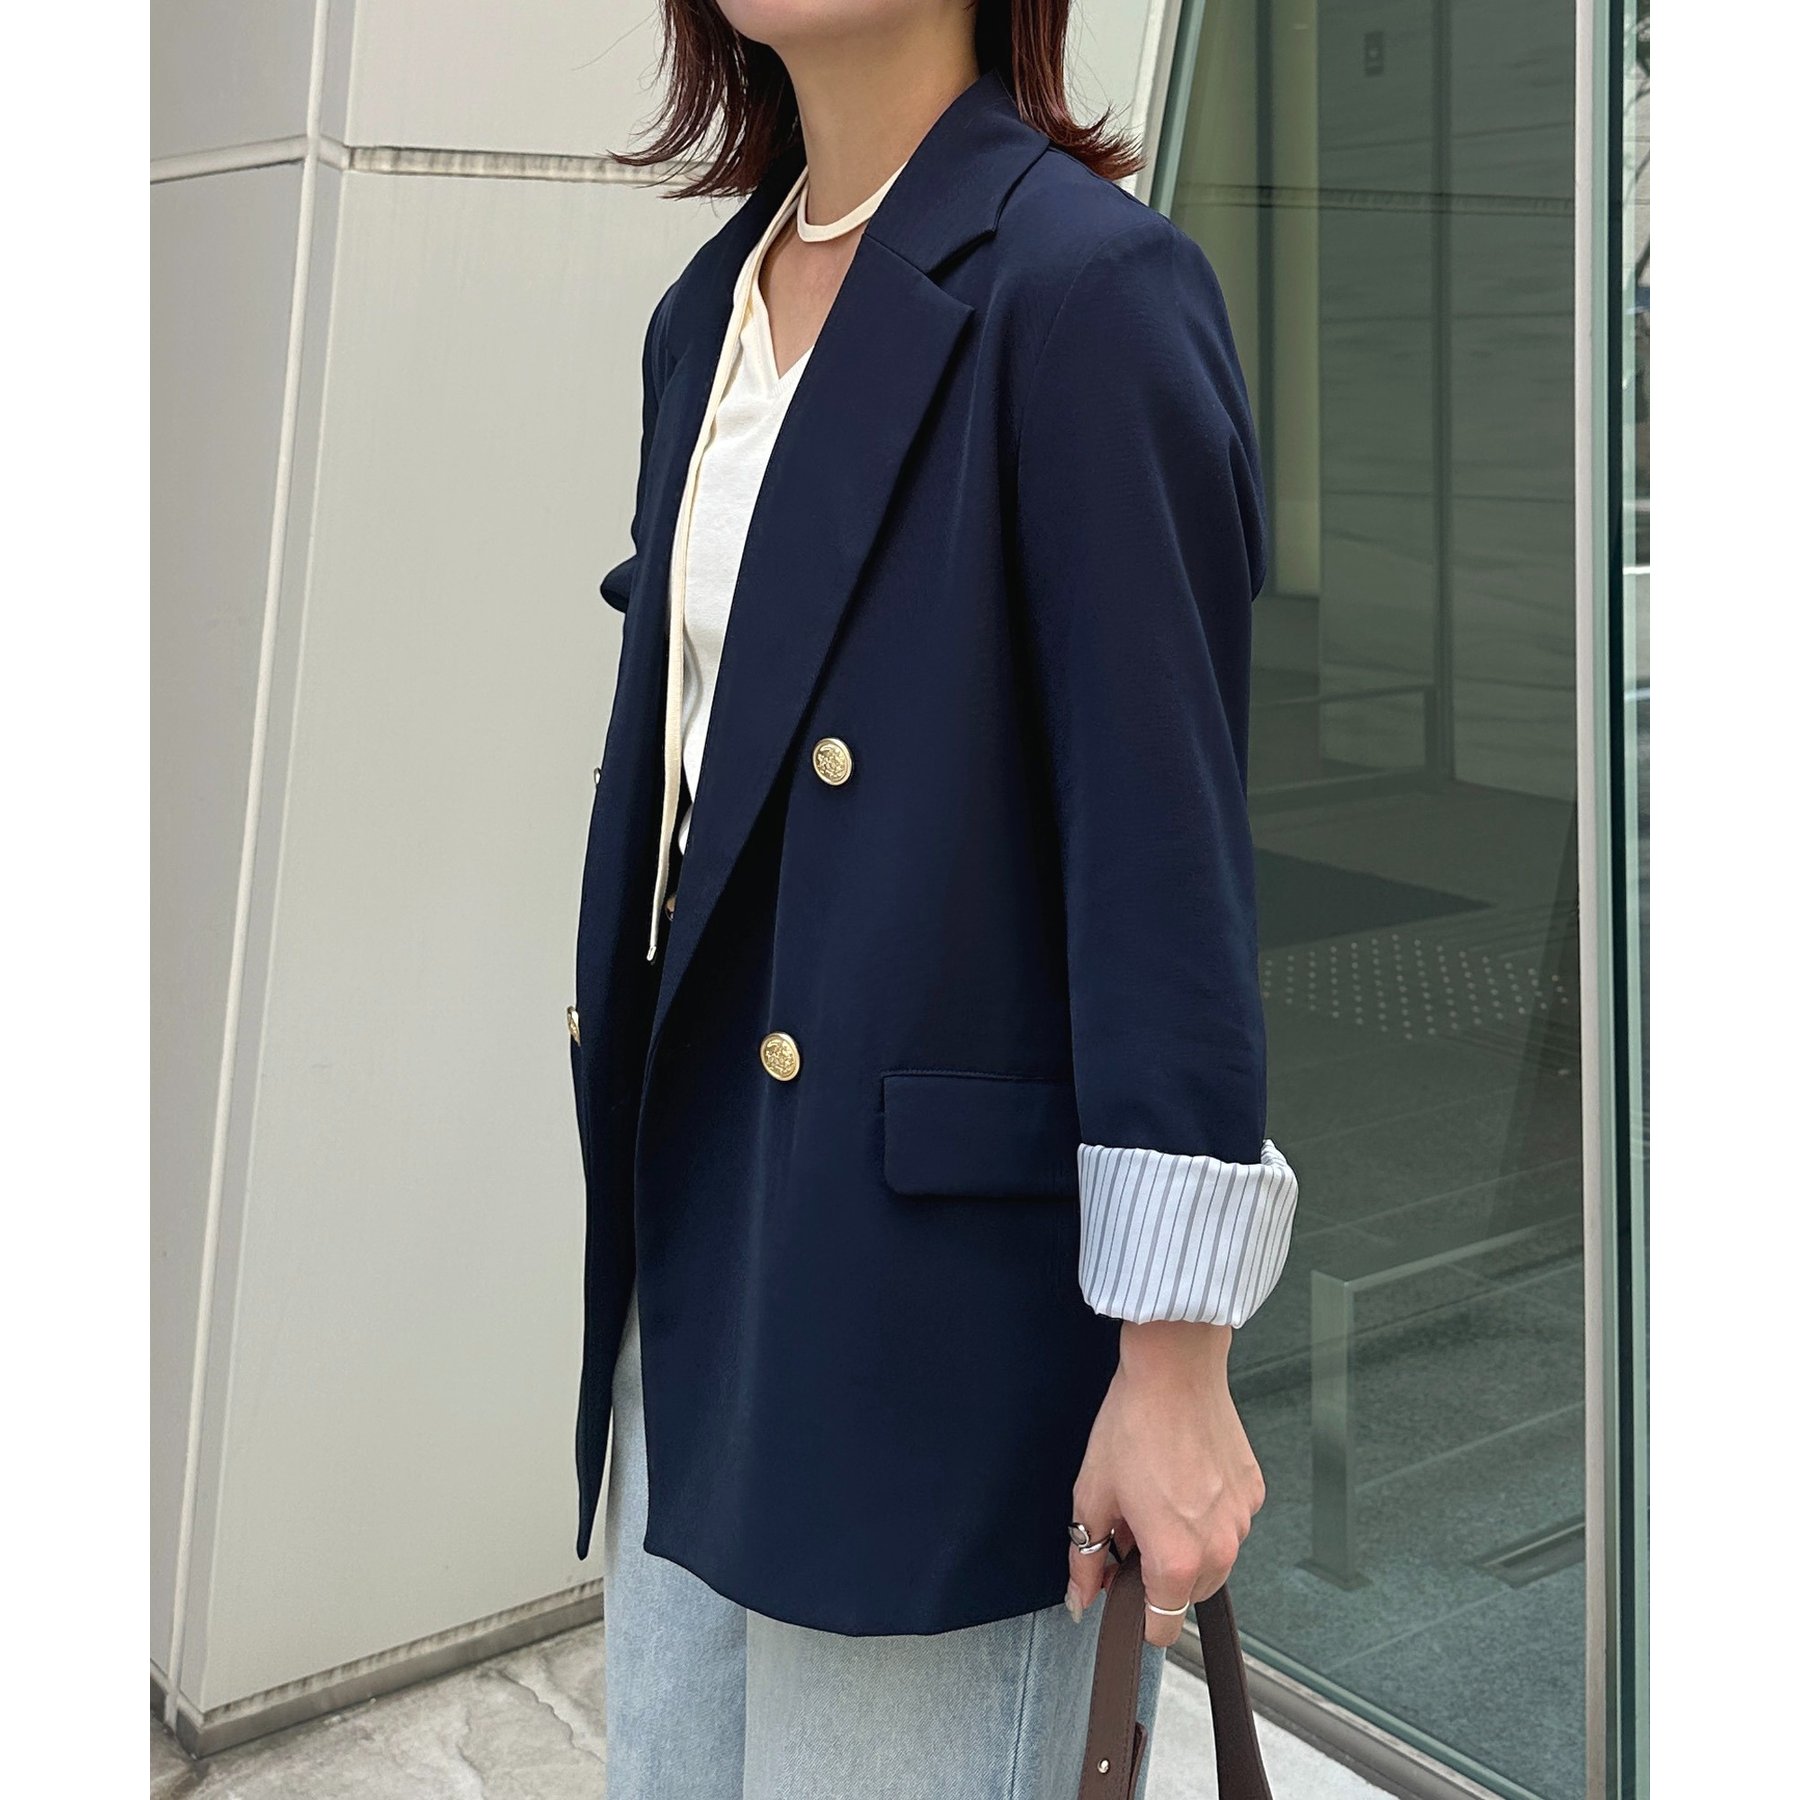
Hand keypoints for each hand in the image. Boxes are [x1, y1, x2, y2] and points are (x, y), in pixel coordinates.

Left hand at [1066, 1320, 1264, 1646]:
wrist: (1175, 1370)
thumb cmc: (1133, 1425)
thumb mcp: (1093, 1495)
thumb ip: (1086, 1557)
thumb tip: (1081, 1598)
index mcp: (1175, 1558)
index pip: (1162, 1627)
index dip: (1137, 1617)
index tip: (1122, 1591)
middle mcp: (1218, 1548)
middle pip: (1188, 1595)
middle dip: (1159, 1576)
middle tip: (1133, 1530)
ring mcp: (1241, 1520)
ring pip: (1213, 1561)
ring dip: (1187, 1547)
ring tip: (1159, 1498)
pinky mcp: (1254, 1493)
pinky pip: (1230, 1524)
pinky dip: (1209, 1515)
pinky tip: (1185, 1478)